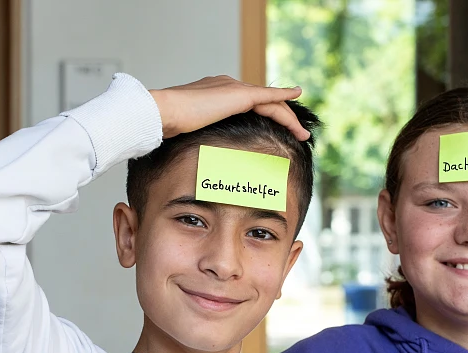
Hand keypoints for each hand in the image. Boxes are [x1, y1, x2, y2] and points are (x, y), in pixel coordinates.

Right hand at [149, 76, 308, 140]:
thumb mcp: (192, 130)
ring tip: (302, 134)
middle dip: (284, 116)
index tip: (276, 131)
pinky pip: (270, 98)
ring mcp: (234, 88)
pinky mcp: (240, 94)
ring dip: (289, 118)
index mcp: (217, 93)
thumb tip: (204, 152)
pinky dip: (286, 102)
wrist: (165, 112)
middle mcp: (228, 86)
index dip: (266, 115)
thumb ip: (204, 134)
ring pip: (272, 101)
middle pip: (265, 101)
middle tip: (298, 134)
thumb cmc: (171, 125)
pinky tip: (298, 103)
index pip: (250, 103)